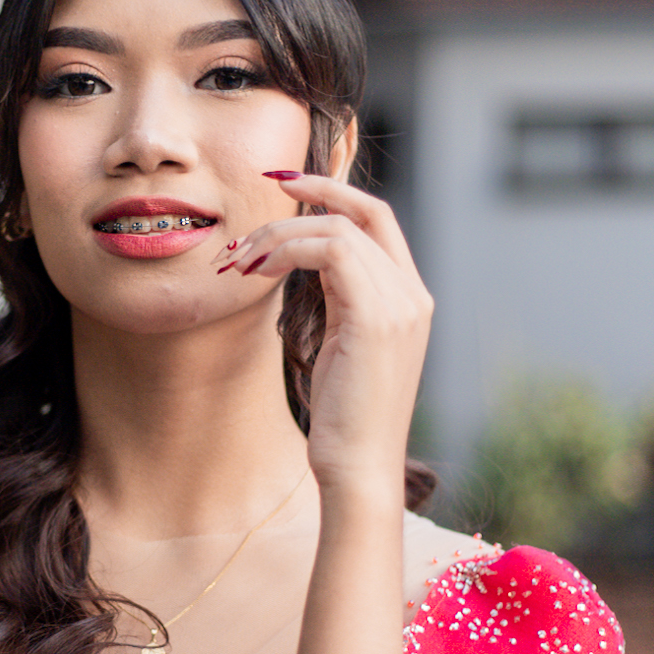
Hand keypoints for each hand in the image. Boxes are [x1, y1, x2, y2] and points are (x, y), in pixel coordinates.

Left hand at [218, 174, 432, 493]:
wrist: (360, 468)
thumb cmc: (344, 419)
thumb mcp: (342, 346)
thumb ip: (337, 300)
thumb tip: (297, 262)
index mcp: (409, 298)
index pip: (379, 220)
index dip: (336, 192)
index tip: (288, 185)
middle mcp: (413, 294)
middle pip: (363, 212)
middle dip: (312, 191)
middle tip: (262, 193)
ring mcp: (401, 303)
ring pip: (337, 229)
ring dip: (279, 235)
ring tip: (240, 262)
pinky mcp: (376, 316)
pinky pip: (331, 251)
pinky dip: (287, 251)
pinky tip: (257, 272)